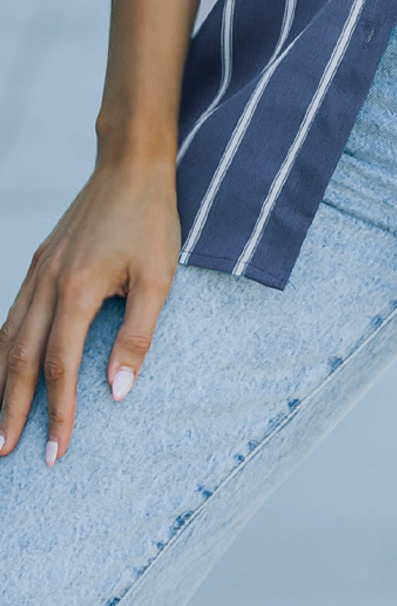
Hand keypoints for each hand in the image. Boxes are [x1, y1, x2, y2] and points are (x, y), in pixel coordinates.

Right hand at [0, 160, 179, 463]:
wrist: (130, 165)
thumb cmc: (151, 219)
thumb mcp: (158, 277)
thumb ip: (138, 335)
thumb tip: (118, 391)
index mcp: (77, 289)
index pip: (61, 366)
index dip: (57, 413)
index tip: (56, 452)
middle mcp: (48, 283)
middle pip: (22, 359)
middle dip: (13, 410)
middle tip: (5, 453)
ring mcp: (39, 271)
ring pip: (8, 337)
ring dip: (0, 384)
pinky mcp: (40, 262)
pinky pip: (12, 314)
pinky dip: (1, 348)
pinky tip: (1, 368)